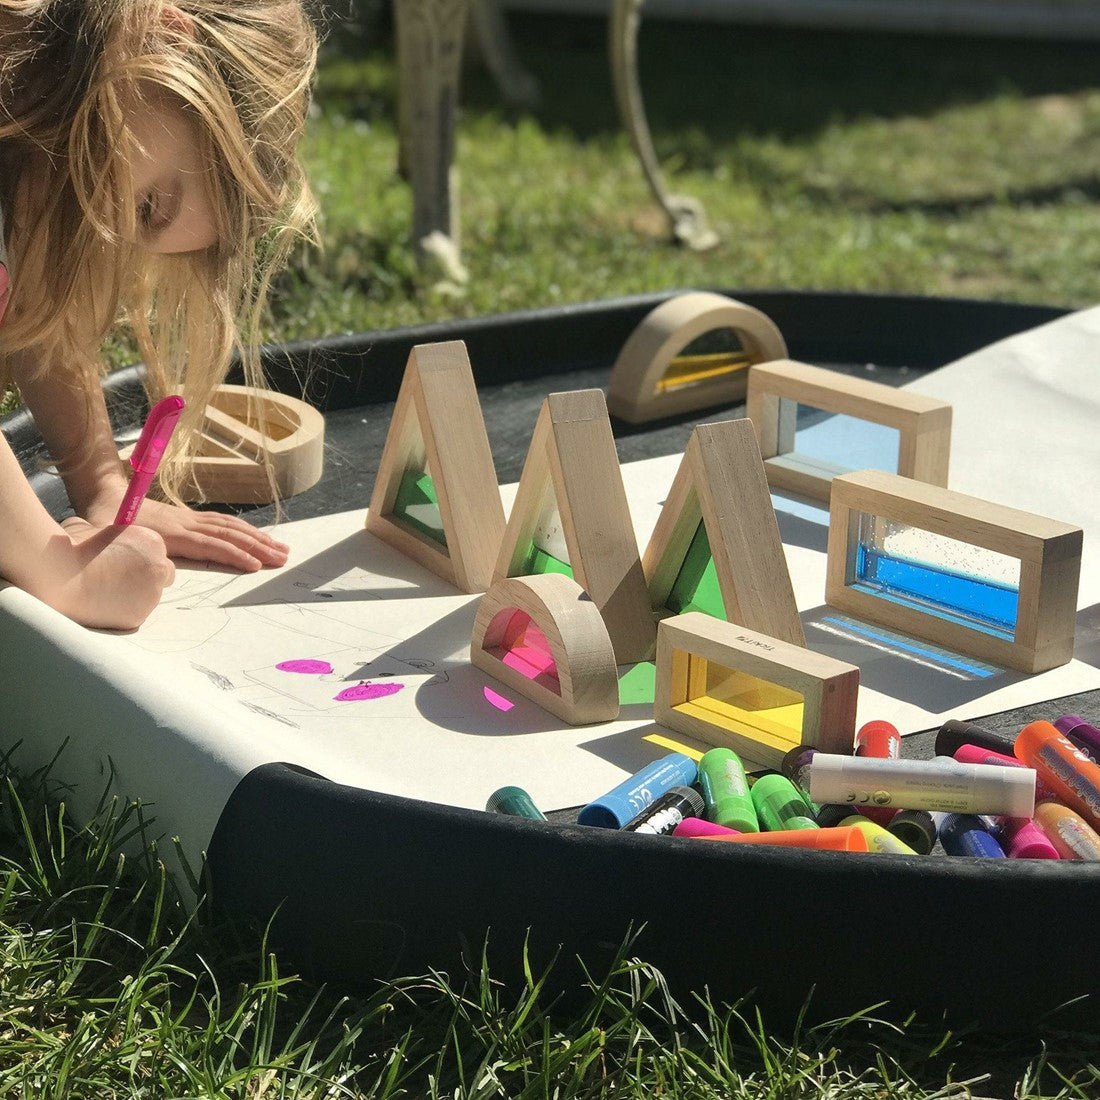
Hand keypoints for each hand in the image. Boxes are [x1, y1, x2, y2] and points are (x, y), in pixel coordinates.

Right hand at [60, 518, 175, 630]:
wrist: (63, 577)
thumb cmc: (74, 549)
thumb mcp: (89, 527)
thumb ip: (104, 532)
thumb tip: (97, 533)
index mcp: (151, 542)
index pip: (156, 551)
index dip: (139, 556)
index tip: (122, 560)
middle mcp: (159, 568)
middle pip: (162, 574)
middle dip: (145, 576)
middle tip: (119, 578)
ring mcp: (151, 595)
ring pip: (149, 596)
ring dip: (133, 594)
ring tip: (104, 591)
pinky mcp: (137, 616)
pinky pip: (134, 613)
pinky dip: (122, 611)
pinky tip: (101, 604)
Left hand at [85, 495, 289, 572]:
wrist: (105, 494)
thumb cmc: (108, 521)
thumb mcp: (115, 541)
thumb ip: (139, 554)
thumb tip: (160, 572)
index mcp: (172, 533)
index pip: (210, 545)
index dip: (234, 555)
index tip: (255, 565)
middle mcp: (186, 523)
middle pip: (228, 535)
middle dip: (258, 547)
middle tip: (282, 558)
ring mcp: (190, 518)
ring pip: (230, 527)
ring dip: (257, 537)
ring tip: (280, 548)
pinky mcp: (189, 517)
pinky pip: (222, 522)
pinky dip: (243, 528)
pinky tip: (256, 535)